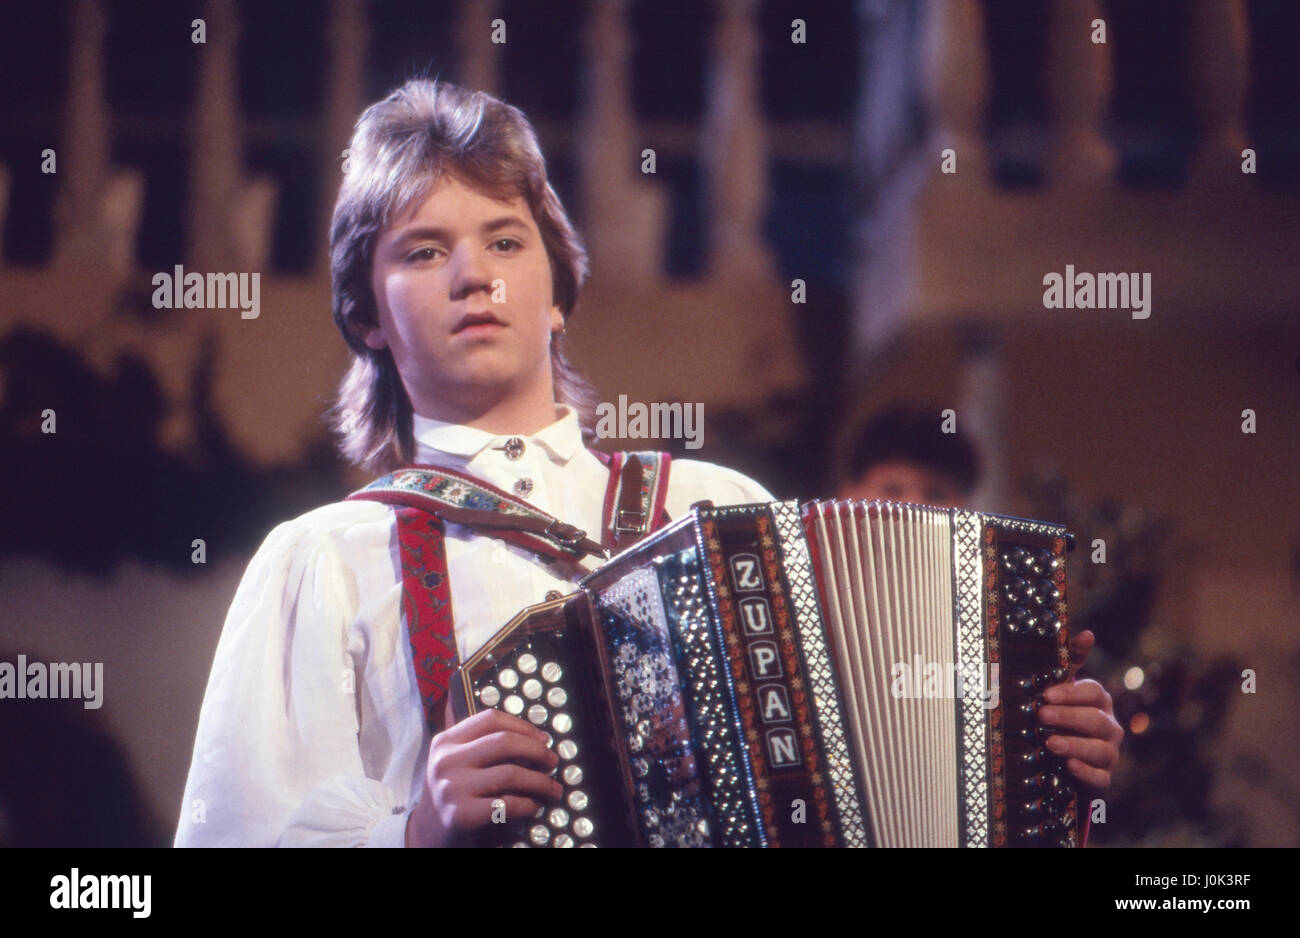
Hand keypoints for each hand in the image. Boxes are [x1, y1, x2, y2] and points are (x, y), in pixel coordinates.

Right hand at [405, 708, 561, 847]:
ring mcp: (452, 788)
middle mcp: (446, 761)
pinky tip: (534, 806)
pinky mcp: (461, 815)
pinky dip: (528, 804)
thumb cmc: (454, 794)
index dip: (523, 726)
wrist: (428, 834)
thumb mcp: (458, 762)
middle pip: (504, 742)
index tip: (543, 738)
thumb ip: (485, 746)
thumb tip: (537, 740)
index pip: (490, 719)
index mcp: (446, 741)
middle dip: (537, 751)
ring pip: (510, 773)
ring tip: (553, 789)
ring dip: (540, 781)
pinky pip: (507, 804)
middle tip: (553, 762)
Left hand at [1036, 630, 1123, 790]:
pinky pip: (1100, 778)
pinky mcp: (1102, 779)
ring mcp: (1108, 754)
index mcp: (1100, 703)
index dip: (1071, 693)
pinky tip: (1069, 767)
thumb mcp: (1062, 688)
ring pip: (1099, 749)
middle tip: (1042, 716)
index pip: (1094, 693)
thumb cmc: (1062, 716)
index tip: (1046, 694)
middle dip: (1068, 717)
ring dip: (1075, 745)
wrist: (1063, 758)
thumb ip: (1070, 661)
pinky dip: (1085, 772)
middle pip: (1096, 720)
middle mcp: (1110, 727)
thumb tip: (1087, 634)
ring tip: (1050, 743)